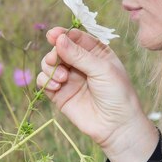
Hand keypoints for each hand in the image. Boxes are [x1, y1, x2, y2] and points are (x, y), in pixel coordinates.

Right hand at [37, 27, 157, 161]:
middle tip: (56, 60)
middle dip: (54, 53)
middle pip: (58, 49)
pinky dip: (45, 80)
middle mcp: (80, 63)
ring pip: (48, 64)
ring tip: (62, 78)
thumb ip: (79, 55)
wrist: (116, 126)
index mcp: (95, 52)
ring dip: (50, 67)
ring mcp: (68, 78)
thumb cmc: (117, 94)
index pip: (75, 37)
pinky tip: (56, 86)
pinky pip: (44, 81)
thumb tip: (58, 38)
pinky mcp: (59, 93)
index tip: (53, 35)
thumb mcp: (102, 69)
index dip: (63, 34)